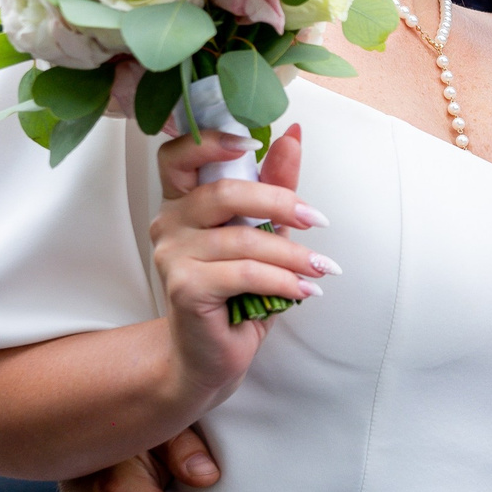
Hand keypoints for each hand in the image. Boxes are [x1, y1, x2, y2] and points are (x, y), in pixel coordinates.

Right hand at [149, 123, 332, 405]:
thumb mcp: (262, 232)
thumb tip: (292, 134)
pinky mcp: (184, 287)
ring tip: (322, 268)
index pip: (180, 155)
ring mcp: (171, 255)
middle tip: (318, 220)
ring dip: (293, 254)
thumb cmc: (237, 292)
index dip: (210, 141)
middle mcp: (169, 222)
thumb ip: (273, 184)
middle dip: (279, 202)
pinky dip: (282, 281)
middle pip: (223, 192)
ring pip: (242, 239)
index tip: (251, 144)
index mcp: (183, 200)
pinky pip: (244, 273)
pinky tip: (305, 290)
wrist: (211, 356)